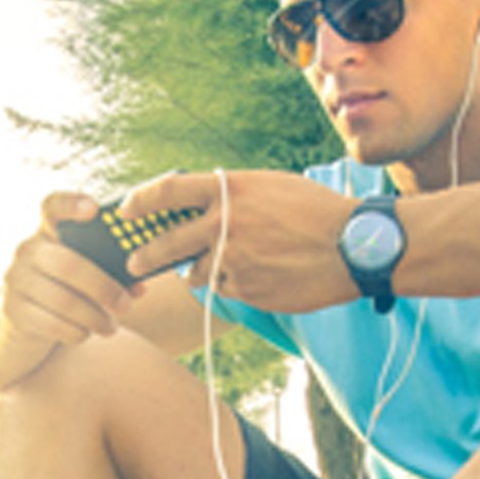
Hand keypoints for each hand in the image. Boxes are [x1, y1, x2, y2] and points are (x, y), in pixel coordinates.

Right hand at [1, 192, 144, 348]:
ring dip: (94, 317)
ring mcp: (16, 280)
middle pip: (69, 264)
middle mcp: (27, 250)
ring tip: (110, 327)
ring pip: (63, 300)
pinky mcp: (13, 311)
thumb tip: (139, 286)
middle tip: (125, 305)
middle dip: (103, 288)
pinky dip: (76, 332)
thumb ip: (110, 273)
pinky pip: (52, 324)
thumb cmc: (64, 292)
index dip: (71, 204)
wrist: (22, 324)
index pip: (52, 206)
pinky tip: (85, 334)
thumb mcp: (83, 277)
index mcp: (47, 232)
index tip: (94, 210)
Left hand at [121, 170, 355, 312]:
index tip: (126, 210)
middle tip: (134, 263)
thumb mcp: (271, 188)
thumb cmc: (316, 211)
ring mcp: (234, 260)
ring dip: (203, 272)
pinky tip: (260, 276)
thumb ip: (234, 196)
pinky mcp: (246, 290)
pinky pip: (228, 290)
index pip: (169, 191)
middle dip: (146, 256)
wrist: (353, 246)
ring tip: (220, 267)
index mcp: (230, 190)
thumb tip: (203, 208)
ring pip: (200, 272)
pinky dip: (236, 285)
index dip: (141, 200)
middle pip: (168, 243)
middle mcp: (225, 224)